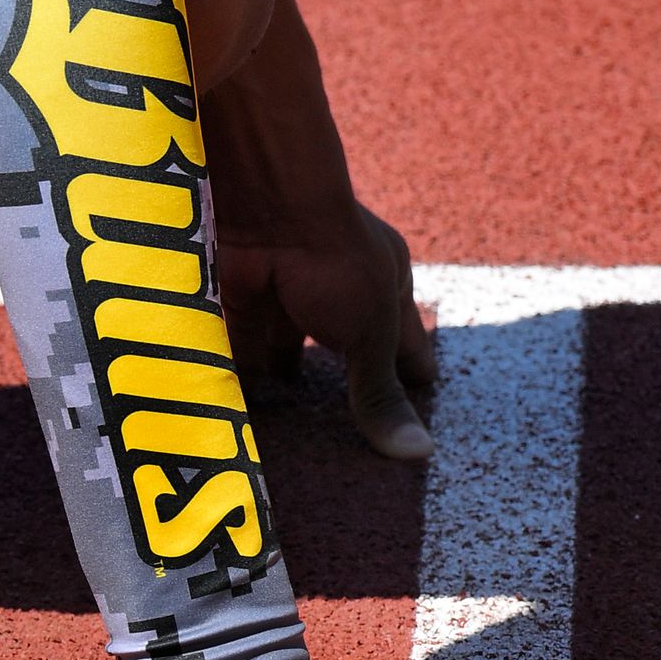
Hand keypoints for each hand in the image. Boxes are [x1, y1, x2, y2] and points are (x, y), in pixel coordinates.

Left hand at [222, 195, 436, 462]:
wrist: (267, 205)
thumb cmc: (336, 261)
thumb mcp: (370, 333)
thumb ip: (380, 393)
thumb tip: (418, 454)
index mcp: (383, 284)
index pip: (405, 340)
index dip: (411, 373)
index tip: (419, 408)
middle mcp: (337, 288)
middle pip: (344, 342)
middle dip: (343, 375)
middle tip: (348, 422)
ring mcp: (288, 292)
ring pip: (289, 342)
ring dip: (286, 372)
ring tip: (290, 417)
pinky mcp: (244, 298)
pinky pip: (242, 341)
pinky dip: (242, 367)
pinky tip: (241, 398)